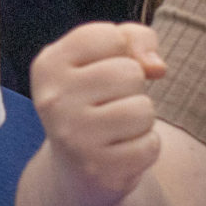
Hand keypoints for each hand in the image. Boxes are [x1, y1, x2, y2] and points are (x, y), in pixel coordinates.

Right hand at [31, 22, 166, 199]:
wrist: (77, 168)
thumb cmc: (97, 99)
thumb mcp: (106, 58)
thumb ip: (135, 38)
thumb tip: (157, 67)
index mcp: (48, 66)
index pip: (111, 36)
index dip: (121, 52)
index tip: (100, 72)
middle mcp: (54, 100)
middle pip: (130, 73)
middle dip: (133, 88)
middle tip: (110, 105)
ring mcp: (73, 137)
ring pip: (143, 109)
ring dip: (141, 119)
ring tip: (117, 128)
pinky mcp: (97, 169)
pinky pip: (150, 145)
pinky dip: (145, 147)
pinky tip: (121, 152)